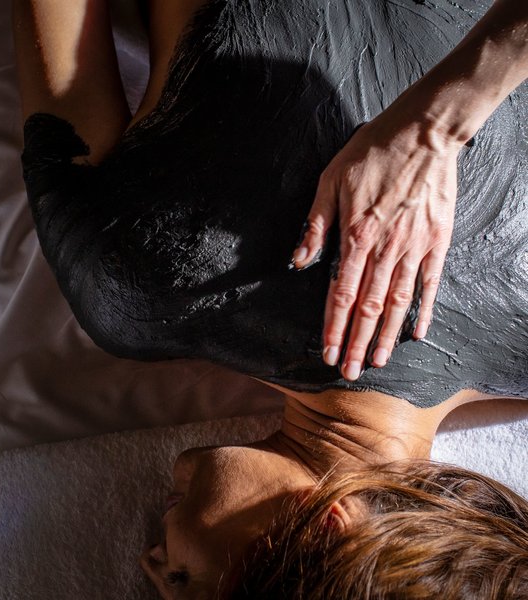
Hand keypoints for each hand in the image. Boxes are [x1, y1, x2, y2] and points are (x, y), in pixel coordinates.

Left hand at [291, 115, 460, 379]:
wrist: (423, 131)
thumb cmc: (372, 153)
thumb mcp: (330, 182)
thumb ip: (315, 226)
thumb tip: (299, 261)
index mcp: (354, 237)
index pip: (339, 294)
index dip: (331, 327)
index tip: (326, 352)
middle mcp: (384, 250)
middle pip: (366, 308)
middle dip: (354, 343)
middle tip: (347, 372)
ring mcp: (413, 248)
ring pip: (396, 303)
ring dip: (384, 336)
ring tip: (375, 362)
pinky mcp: (437, 242)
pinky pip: (429, 284)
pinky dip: (423, 311)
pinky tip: (416, 334)